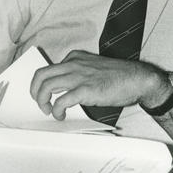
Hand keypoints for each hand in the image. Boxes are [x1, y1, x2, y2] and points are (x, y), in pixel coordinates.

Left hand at [30, 50, 163, 119]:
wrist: (137, 79)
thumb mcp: (94, 67)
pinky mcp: (85, 90)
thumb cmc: (119, 76)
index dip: (43, 83)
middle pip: (41, 75)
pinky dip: (57, 110)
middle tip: (39, 102)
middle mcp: (74, 64)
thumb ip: (79, 73)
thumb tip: (66, 89)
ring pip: (46, 86)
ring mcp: (79, 76)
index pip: (49, 68)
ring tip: (49, 110)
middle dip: (35, 90)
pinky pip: (61, 101)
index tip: (44, 93)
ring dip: (42, 101)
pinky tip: (61, 115)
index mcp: (75, 57)